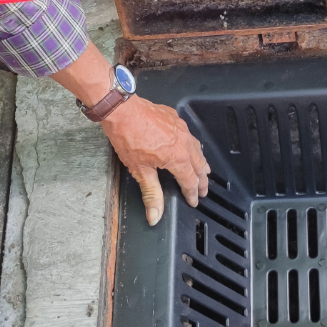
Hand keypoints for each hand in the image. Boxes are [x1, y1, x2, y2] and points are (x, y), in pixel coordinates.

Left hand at [101, 96, 209, 226]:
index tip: (194, 201)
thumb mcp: (139, 170)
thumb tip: (155, 216)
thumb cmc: (128, 137)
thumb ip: (151, 193)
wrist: (122, 110)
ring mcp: (181, 129)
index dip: (192, 194)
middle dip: (202, 180)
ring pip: (198, 149)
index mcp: (177, 158)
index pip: (190, 181)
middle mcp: (184, 143)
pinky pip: (189, 135)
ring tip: (204, 170)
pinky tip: (189, 146)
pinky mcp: (175, 119)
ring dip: (201, 162)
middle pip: (199, 166)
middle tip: (204, 190)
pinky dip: (193, 146)